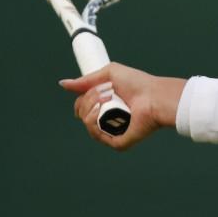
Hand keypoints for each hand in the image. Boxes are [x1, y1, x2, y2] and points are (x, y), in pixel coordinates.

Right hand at [59, 63, 186, 150]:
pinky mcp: (118, 142)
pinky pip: (96, 135)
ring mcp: (113, 132)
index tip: (96, 87)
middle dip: (89, 99)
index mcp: (106, 106)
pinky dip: (94, 122)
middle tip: (107, 90)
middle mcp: (108, 120)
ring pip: (87, 124)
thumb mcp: (109, 74)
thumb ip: (86, 80)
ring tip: (108, 97)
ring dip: (92, 107)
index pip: (82, 106)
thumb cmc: (138, 84)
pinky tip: (101, 112)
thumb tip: (63, 84)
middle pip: (82, 113)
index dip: (83, 98)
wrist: (154, 95)